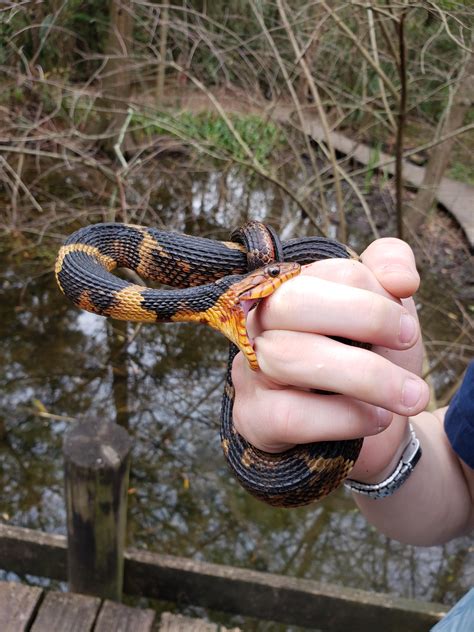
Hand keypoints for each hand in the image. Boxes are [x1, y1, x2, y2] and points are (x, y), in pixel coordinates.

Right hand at [232, 238, 429, 482]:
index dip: (378, 295)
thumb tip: (401, 279)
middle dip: (366, 318)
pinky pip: (290, 414)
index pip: (331, 273)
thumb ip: (392, 268)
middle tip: (410, 342)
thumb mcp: (387, 307)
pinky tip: (375, 420)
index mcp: (293, 287)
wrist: (369, 426)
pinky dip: (344, 418)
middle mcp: (261, 322)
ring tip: (410, 396)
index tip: (408, 329)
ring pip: (289, 357)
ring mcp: (250, 369)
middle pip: (292, 301)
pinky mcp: (253, 417)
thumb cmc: (369, 357)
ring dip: (366, 376)